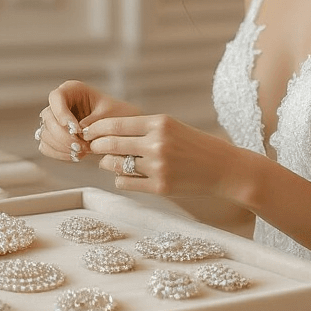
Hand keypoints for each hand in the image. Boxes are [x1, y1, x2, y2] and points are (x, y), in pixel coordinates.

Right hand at [37, 81, 141, 162]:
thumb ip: (94, 120)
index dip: (61, 113)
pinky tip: (76, 155)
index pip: (56, 97)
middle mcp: (60, 103)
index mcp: (72, 90)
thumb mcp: (110, 114)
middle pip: (48, 118)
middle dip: (63, 136)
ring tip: (83, 151)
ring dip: (62, 146)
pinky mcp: (53, 136)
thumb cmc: (117, 116)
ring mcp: (54, 120)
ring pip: (45, 134)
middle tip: (81, 146)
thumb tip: (78, 130)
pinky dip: (59, 153)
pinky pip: (46, 146)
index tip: (75, 129)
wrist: (121, 130)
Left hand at [83, 113, 247, 199]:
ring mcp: (158, 167)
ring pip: (114, 165)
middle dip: (96, 146)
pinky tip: (126, 175)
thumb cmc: (194, 145)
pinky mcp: (160, 187)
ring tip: (109, 162)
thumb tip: (105, 134)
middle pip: (111, 144)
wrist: (223, 168)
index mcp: (159, 123)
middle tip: (91, 146)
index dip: (97, 128)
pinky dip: (120, 179)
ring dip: (106, 164)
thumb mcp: (171, 127)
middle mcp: (157, 143)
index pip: (116, 124)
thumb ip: (142, 128)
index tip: (88, 131)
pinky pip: (125, 182)